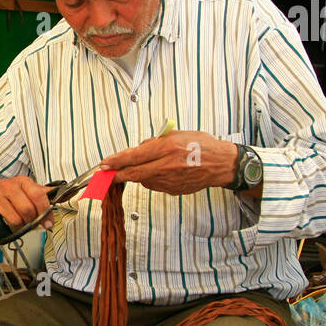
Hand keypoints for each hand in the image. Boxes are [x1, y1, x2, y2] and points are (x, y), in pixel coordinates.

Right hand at [0, 176, 55, 229]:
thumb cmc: (6, 193)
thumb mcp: (25, 189)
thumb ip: (44, 193)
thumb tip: (69, 193)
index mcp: (22, 182)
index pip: (38, 196)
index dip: (45, 212)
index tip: (48, 223)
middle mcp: (9, 186)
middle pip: (28, 210)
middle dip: (33, 222)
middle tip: (33, 226)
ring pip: (16, 219)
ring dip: (20, 228)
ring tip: (19, 227)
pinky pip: (2, 223)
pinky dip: (7, 230)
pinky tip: (7, 226)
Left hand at [98, 131, 239, 195]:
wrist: (221, 164)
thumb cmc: (202, 146)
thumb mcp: (177, 134)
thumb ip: (156, 141)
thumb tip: (139, 147)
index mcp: (166, 148)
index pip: (133, 156)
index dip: (115, 161)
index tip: (104, 163)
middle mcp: (166, 166)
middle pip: (133, 173)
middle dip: (115, 174)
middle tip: (103, 175)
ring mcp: (169, 180)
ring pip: (143, 179)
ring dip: (137, 174)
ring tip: (150, 164)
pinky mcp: (172, 190)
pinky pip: (155, 185)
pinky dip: (152, 178)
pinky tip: (162, 171)